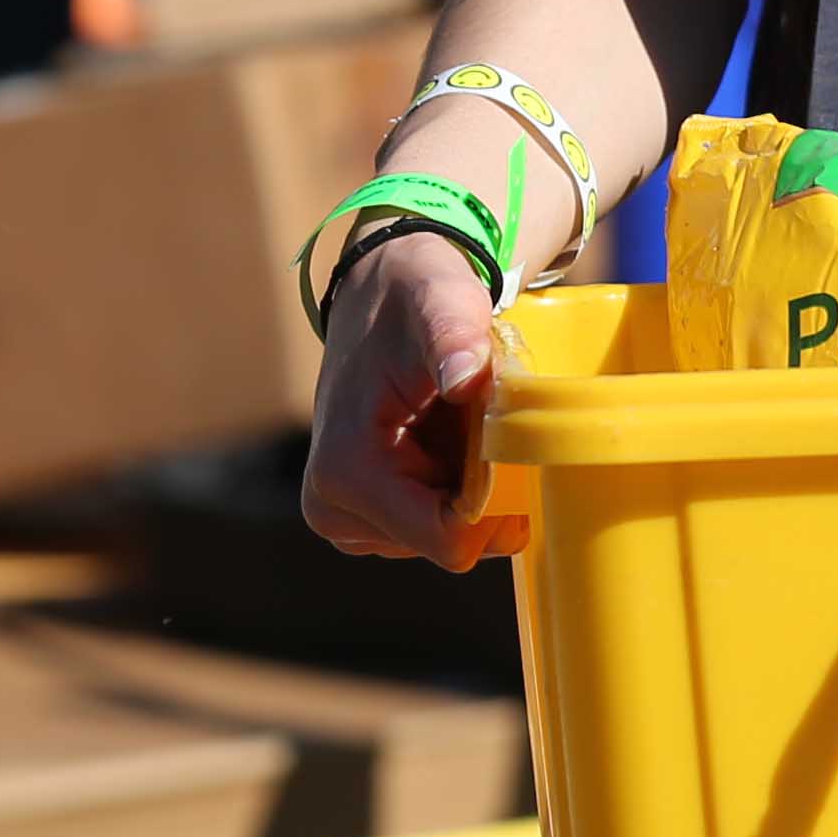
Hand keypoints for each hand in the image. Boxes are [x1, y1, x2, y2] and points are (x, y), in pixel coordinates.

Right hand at [302, 228, 502, 568]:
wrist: (379, 295)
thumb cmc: (413, 296)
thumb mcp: (440, 299)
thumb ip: (454, 335)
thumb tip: (464, 378)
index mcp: (346, 470)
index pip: (448, 540)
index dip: (497, 501)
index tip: (503, 440)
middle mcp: (334, 508)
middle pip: (450, 541)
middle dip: (481, 488)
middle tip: (476, 419)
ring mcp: (346, 518)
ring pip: (447, 535)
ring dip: (468, 484)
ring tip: (453, 422)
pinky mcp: (363, 518)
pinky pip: (436, 527)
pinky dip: (455, 488)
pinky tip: (444, 440)